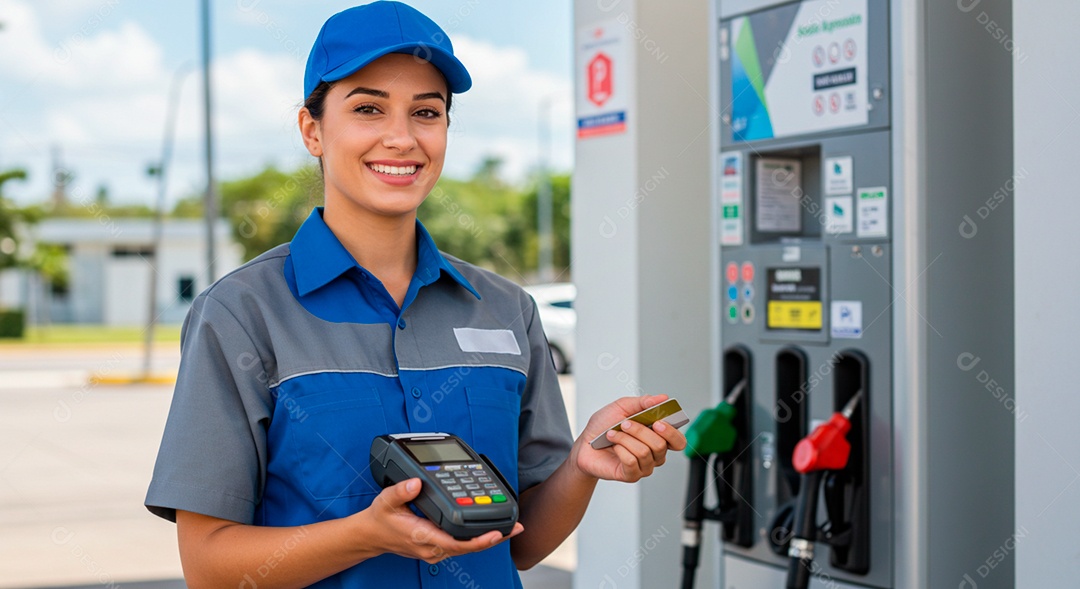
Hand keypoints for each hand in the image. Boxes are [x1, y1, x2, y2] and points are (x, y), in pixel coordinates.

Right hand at [356, 478, 523, 563]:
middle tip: (516, 527)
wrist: (371, 536)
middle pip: (469, 547)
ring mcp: (437, 550)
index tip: (496, 533)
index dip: (478, 540)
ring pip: (468, 547)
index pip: (456, 543)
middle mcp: (433, 547)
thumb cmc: (380, 519)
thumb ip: (401, 491)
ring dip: (489, 538)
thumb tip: (416, 482)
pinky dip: (478, 537)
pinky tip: (492, 529)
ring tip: (511, 527)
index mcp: (422, 536)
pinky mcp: (439, 547)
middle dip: (494, 538)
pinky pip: (463, 544)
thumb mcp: (386, 501)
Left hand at [573, 394, 687, 482]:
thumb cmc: (604, 426)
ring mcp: (644, 466)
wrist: (584, 444)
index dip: (672, 432)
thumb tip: (663, 398)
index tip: (658, 422)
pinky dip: (620, 449)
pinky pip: (632, 462)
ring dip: (625, 439)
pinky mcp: (631, 475)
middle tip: (626, 423)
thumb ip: (643, 402)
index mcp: (657, 436)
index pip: (678, 441)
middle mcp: (655, 453)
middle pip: (661, 445)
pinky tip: (613, 446)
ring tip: (613, 433)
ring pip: (645, 452)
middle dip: (640, 431)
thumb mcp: (622, 407)